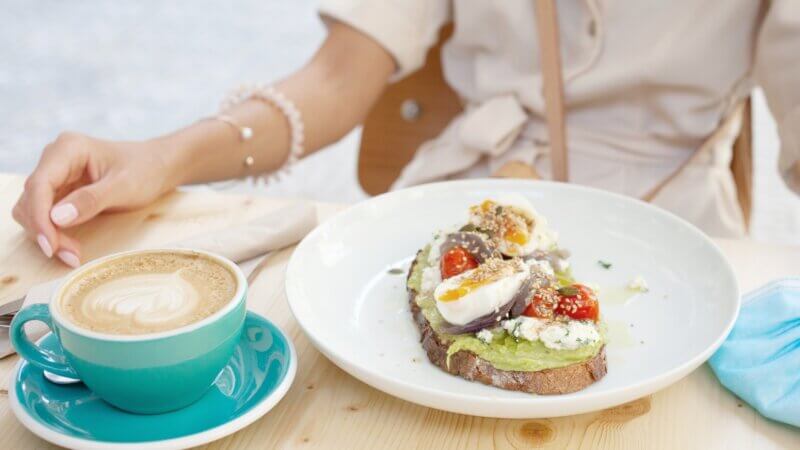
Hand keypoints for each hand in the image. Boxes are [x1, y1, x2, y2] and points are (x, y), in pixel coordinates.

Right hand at [12, 132, 178, 266]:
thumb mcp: (124, 186)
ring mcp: (56, 175)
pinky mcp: (60, 191)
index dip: (40, 217)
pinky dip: (53, 232)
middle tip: (70, 255)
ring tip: (72, 254)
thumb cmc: (145, 170)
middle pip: (32, 199)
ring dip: (47, 234)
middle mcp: (56, 159)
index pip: (40, 184)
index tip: (50, 246)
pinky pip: (44, 214)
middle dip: (45, 230)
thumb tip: (56, 217)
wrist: (158, 166)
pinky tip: (70, 247)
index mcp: (69, 148)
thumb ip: (91, 200)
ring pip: (32, 209)